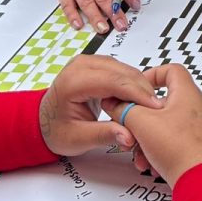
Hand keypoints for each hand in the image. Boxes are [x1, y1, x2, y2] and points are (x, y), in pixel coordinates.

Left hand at [39, 55, 163, 156]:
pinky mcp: (97, 64)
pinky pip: (121, 70)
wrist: (43, 121)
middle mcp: (81, 65)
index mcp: (73, 81)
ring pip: (124, 69)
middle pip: (122, 72)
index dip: (137, 93)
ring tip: (151, 105)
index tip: (155, 106)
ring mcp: (89, 61)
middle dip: (143, 89)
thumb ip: (105, 135)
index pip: (113, 81)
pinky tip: (140, 98)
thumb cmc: (56, 130)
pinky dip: (133, 83)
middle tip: (158, 108)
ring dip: (140, 85)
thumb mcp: (78, 139)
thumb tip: (130, 137)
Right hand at [101, 64, 201, 186]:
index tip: (135, 89)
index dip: (150, 75)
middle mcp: (194, 108)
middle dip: (140, 118)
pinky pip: (170, 142)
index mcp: (187, 93)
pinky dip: (156, 151)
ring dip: (145, 139)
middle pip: (161, 103)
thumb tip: (115, 103)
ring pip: (163, 126)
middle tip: (130, 126)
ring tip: (139, 153)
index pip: (170, 70)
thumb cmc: (182, 149)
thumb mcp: (142, 123)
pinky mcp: (195, 146)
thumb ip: (124, 109)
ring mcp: (196, 128)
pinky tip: (150, 164)